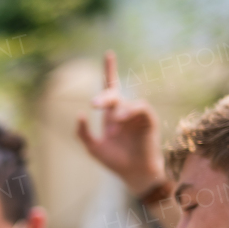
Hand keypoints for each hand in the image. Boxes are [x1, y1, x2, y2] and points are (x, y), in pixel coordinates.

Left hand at [76, 51, 164, 195]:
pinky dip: (129, 112)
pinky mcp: (149, 120)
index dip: (109, 71)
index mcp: (111, 114)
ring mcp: (137, 115)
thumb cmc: (114, 160)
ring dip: (116, 116)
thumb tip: (80, 114)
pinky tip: (121, 121)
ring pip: (125, 104)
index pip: (110, 88)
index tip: (108, 54)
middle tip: (94, 104)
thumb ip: (83, 132)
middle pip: (113, 94)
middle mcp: (124, 111)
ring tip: (112, 132)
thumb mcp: (93, 147)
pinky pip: (140, 108)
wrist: (133, 173)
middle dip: (104, 97)